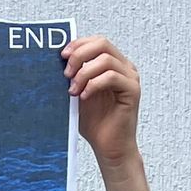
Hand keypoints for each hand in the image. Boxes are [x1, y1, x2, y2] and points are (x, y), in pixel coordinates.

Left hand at [62, 35, 140, 169]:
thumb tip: (57, 61)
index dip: (79, 44)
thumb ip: (74, 77)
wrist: (109, 148)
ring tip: (73, 91)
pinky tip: (84, 97)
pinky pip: (112, 77)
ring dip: (84, 73)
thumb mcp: (78, 95)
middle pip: (102, 44)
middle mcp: (124, 67)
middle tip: (66, 73)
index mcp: (113, 64)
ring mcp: (130, 78)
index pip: (97, 42)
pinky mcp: (132, 90)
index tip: (62, 56)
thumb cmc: (95, 124)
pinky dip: (94, 84)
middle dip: (80, 55)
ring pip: (106, 60)